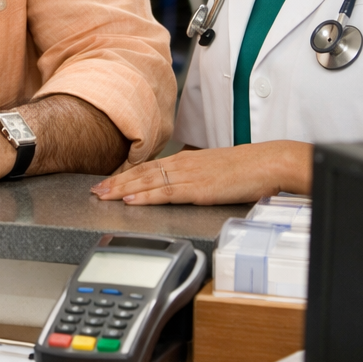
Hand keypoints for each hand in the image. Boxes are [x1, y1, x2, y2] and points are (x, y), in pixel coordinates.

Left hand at [90, 141, 312, 205]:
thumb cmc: (246, 169)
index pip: (147, 167)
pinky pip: (166, 193)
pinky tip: (130, 201)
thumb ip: (194, 177)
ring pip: (147, 182)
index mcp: (185, 160)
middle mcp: (182, 164)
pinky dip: (145, 197)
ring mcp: (188, 176)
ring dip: (122, 189)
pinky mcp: (198, 189)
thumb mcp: (214, 171)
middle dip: (115, 182)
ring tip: (103, 195)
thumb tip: (182, 186)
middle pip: (140, 173)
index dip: (124, 175)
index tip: (106, 182)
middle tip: (94, 190)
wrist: (269, 163)